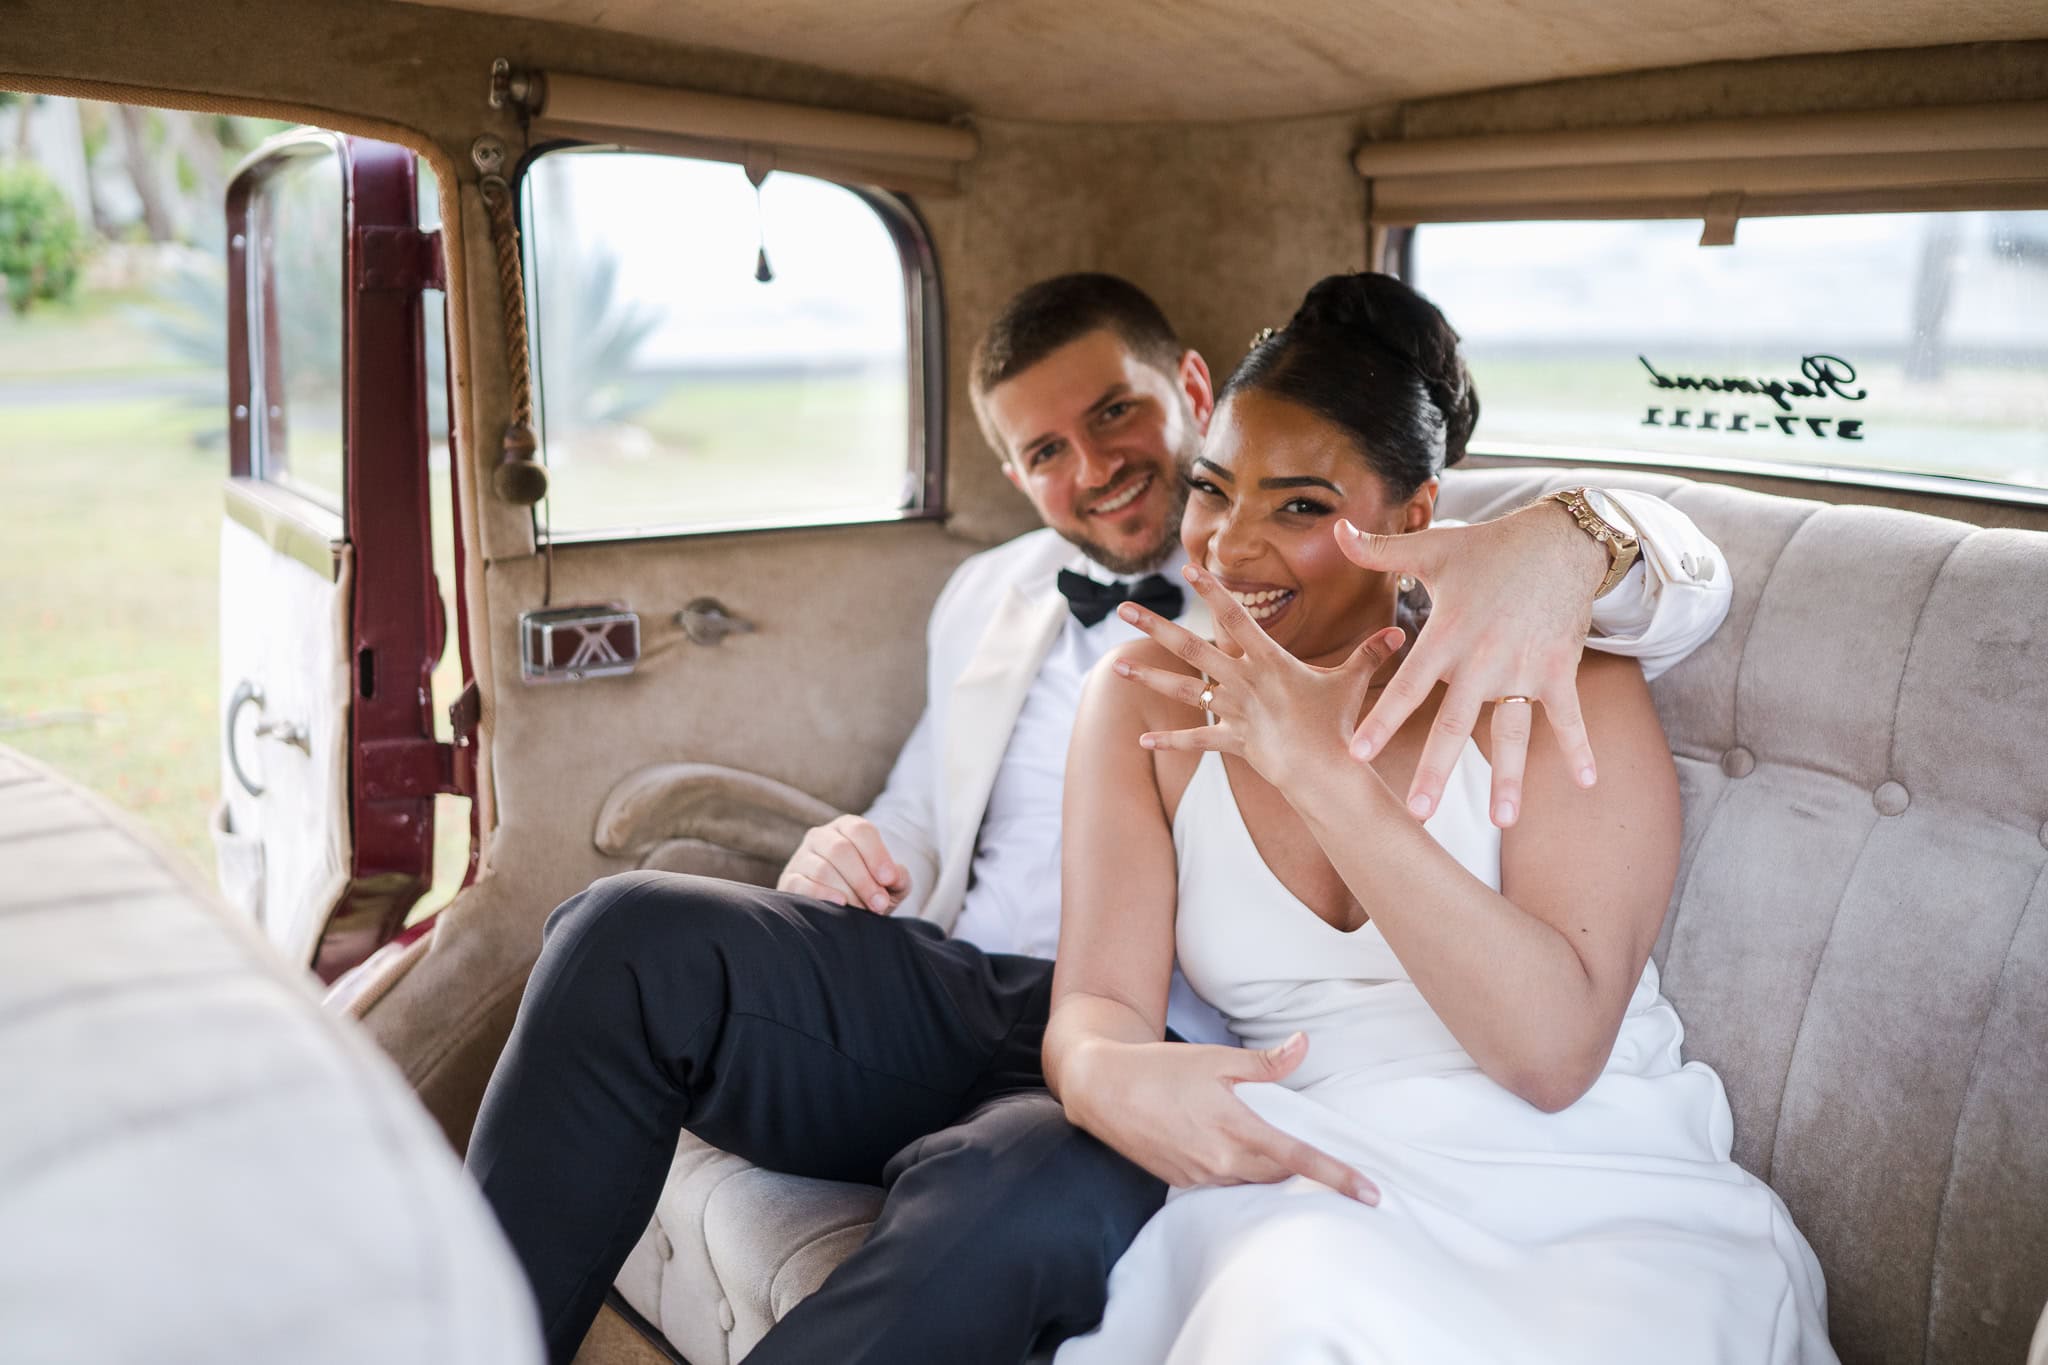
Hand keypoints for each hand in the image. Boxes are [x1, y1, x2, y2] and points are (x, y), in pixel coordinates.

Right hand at [777, 814, 908, 912]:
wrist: (841, 911)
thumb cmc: (870, 892)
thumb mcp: (890, 884)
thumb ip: (898, 878)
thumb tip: (894, 877)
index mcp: (848, 828)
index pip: (861, 830)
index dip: (877, 854)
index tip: (888, 880)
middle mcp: (821, 836)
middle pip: (840, 850)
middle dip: (863, 880)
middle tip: (879, 904)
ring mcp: (802, 856)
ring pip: (823, 869)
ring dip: (847, 892)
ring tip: (862, 911)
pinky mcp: (789, 879)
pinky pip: (801, 884)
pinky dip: (822, 895)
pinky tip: (840, 905)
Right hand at [1063, 1032, 1378, 1202]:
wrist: (1101, 1089)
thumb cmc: (1160, 1069)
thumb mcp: (1215, 1059)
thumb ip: (1265, 1062)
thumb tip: (1304, 1046)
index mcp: (1235, 1127)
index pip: (1298, 1158)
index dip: (1338, 1176)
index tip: (1371, 1194)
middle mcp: (1221, 1160)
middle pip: (1279, 1174)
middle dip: (1297, 1166)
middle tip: (1314, 1154)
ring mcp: (1201, 1175)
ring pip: (1251, 1179)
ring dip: (1264, 1164)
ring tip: (1253, 1136)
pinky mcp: (1182, 1182)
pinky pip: (1224, 1182)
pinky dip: (1235, 1166)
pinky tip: (1221, 1144)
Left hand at [1111, 563, 1403, 794]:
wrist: (1325, 773)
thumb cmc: (1339, 726)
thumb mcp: (1352, 683)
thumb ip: (1370, 653)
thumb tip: (1400, 632)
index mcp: (1269, 661)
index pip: (1236, 617)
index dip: (1213, 591)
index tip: (1189, 569)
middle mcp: (1244, 682)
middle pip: (1192, 648)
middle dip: (1156, 627)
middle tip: (1124, 609)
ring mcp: (1234, 712)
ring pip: (1184, 690)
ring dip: (1151, 679)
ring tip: (1118, 670)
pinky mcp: (1232, 741)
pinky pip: (1196, 740)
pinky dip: (1171, 741)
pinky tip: (1142, 740)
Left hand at [1340, 502, 1607, 827]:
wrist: (1562, 539)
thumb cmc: (1490, 547)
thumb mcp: (1434, 547)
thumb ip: (1381, 550)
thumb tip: (1336, 531)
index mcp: (1447, 635)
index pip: (1406, 687)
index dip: (1380, 720)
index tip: (1356, 754)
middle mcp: (1483, 659)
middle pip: (1454, 725)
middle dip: (1436, 771)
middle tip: (1417, 814)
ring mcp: (1525, 669)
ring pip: (1512, 732)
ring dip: (1508, 778)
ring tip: (1502, 821)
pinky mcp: (1560, 670)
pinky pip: (1568, 716)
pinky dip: (1580, 748)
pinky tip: (1587, 784)